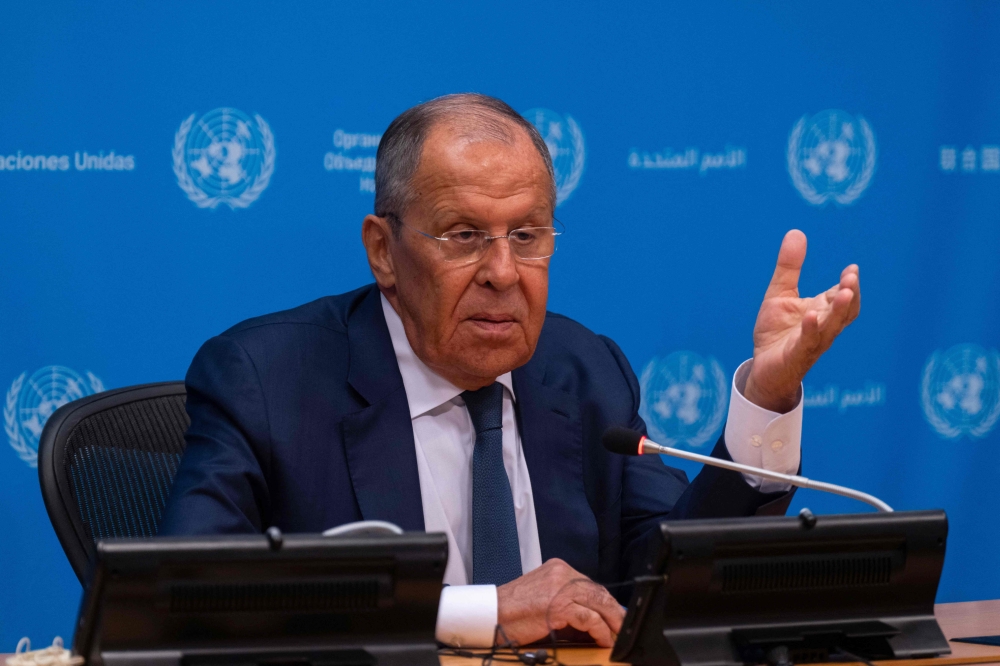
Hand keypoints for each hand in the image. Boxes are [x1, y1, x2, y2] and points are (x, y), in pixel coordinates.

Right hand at [496, 558, 623, 646]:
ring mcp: (561, 587)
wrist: (492, 613)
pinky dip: (600, 630)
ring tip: (617, 635)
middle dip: (615, 611)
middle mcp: (562, 573)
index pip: (591, 584)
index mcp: (559, 568)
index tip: (617, 615)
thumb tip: (593, 618)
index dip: (607, 602)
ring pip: (598, 602)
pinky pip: (589, 617)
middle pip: (598, 592)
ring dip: (612, 622)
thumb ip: (567, 600)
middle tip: (623, 626)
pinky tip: (602, 639)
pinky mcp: (559, 605)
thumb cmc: (514, 610)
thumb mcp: (544, 597)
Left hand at [744, 230, 860, 412]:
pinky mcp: (796, 356)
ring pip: (831, 327)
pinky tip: (811, 316)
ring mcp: (811, 342)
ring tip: (845, 293)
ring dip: (839, 310)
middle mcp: (822, 327)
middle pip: (844, 311)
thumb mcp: (780, 294)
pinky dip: (811, 329)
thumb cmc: (778, 333)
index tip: (852, 268)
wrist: (764, 368)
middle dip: (850, 294)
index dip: (849, 283)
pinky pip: (807, 343)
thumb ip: (789, 267)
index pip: (842, 296)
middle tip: (852, 277)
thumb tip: (797, 232)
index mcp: (822, 311)